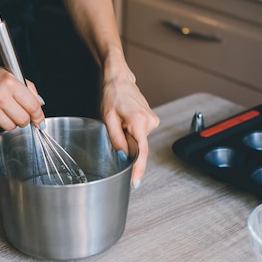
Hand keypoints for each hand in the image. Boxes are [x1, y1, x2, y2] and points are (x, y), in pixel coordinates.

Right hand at [0, 57, 44, 130]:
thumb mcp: (7, 73)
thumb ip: (26, 88)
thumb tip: (39, 103)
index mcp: (9, 82)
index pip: (33, 106)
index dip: (39, 116)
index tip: (39, 121)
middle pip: (23, 120)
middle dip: (25, 119)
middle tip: (21, 115)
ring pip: (11, 127)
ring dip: (11, 122)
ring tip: (4, 111)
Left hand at [100, 63, 159, 187]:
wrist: (120, 80)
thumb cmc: (113, 95)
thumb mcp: (108, 119)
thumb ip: (117, 139)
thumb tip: (123, 156)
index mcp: (138, 121)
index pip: (141, 152)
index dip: (138, 169)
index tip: (135, 182)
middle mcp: (150, 122)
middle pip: (139, 147)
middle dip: (127, 146)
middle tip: (116, 130)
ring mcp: (153, 121)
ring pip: (139, 141)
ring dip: (128, 137)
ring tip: (120, 121)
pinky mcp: (152, 121)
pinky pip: (140, 135)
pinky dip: (132, 133)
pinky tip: (126, 121)